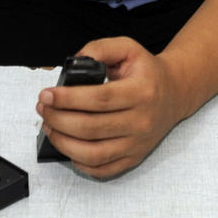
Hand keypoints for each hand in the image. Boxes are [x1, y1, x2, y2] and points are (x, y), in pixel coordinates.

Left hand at [35, 36, 187, 179]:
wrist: (174, 93)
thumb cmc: (147, 72)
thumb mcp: (128, 49)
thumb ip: (100, 48)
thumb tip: (74, 61)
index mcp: (141, 91)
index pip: (99, 99)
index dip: (68, 99)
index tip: (47, 95)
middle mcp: (142, 121)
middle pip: (91, 128)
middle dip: (59, 119)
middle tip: (43, 108)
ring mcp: (137, 143)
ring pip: (94, 153)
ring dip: (64, 142)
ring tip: (50, 126)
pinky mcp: (134, 158)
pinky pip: (102, 169)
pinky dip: (80, 161)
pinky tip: (68, 145)